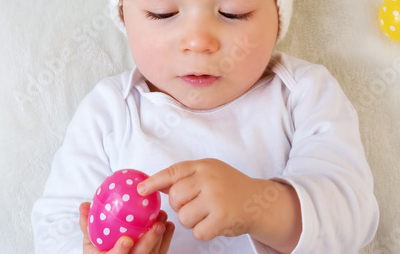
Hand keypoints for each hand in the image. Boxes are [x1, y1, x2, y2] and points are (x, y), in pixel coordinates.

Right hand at [79, 201, 173, 253]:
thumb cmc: (101, 253)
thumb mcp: (90, 243)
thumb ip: (86, 225)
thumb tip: (84, 205)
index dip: (120, 251)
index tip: (126, 240)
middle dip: (149, 242)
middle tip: (156, 226)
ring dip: (160, 238)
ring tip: (163, 220)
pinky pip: (161, 252)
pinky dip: (166, 239)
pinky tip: (169, 226)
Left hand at [136, 159, 261, 240]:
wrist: (259, 201)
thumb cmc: (230, 187)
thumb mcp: (208, 173)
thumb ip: (185, 177)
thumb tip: (156, 184)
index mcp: (203, 166)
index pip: (173, 172)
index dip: (154, 181)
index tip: (141, 190)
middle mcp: (208, 179)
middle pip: (175, 198)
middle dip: (180, 206)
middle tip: (195, 205)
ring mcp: (215, 198)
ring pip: (184, 217)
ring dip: (192, 221)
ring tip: (207, 214)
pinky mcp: (222, 218)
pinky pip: (198, 232)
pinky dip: (203, 232)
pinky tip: (214, 223)